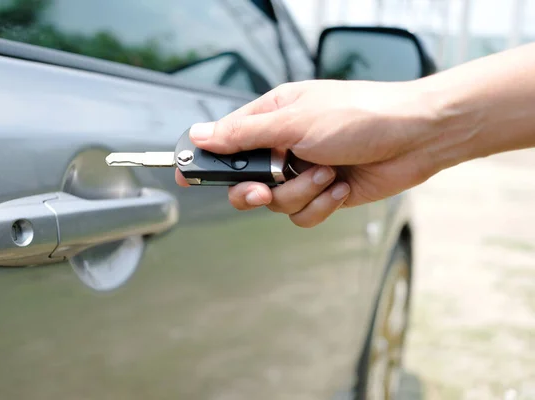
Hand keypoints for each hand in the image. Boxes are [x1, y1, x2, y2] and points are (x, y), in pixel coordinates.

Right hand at [175, 79, 436, 226]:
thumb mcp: (296, 122)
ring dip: (302, 192)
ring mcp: (304, 171)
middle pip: (245, 181)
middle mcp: (285, 145)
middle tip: (265, 187)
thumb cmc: (363, 115)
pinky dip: (321, 204)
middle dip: (256, 189)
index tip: (185, 175)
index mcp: (272, 118)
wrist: (417, 138)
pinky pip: (303, 215)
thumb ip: (245, 134)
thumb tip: (202, 135)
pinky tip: (340, 186)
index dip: (205, 160)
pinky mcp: (324, 194)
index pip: (225, 140)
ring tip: (328, 172)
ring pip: (276, 203)